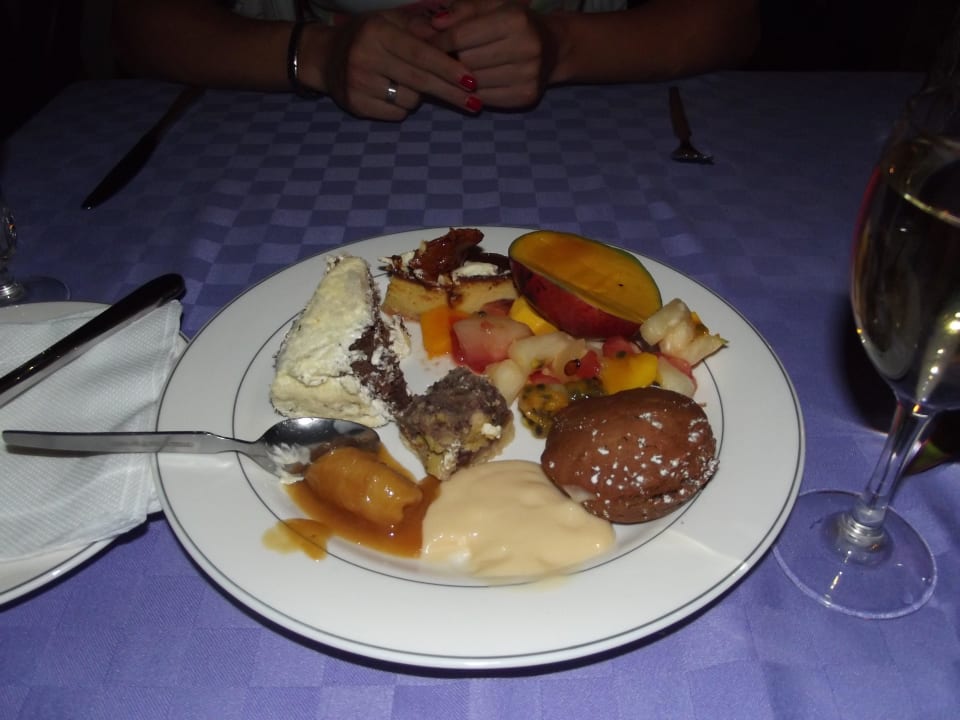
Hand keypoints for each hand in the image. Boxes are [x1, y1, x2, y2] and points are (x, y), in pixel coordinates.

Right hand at [308, 12, 481, 120]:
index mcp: (378, 33)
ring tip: (408, 82)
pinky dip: (403, 107)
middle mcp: (365, 58)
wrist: (324, 56)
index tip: (471, 80)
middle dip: (450, 93)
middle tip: (474, 102)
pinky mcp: (355, 105)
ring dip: (420, 95)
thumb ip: (421, 29)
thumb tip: (455, 38)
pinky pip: (396, 114)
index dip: (448, 68)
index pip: (421, 54)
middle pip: (420, 81)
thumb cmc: (368, 36)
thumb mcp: (391, 22)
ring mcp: (358, 84)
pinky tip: (394, 93)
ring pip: (409, 100)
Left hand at [429, 0, 556, 108]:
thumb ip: (462, 11)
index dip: (438, 42)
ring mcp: (528, 75)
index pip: (461, 36)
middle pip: (466, 62)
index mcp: (515, 20)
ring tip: (460, 68)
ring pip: (473, 83)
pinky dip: (474, 92)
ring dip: (461, 79)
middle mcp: (526, 48)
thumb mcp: (491, 6)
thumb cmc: (515, 22)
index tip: (426, 44)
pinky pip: (484, 99)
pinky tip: (474, 83)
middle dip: (451, 59)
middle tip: (446, 57)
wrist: (553, 47)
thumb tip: (432, 24)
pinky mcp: (526, 96)